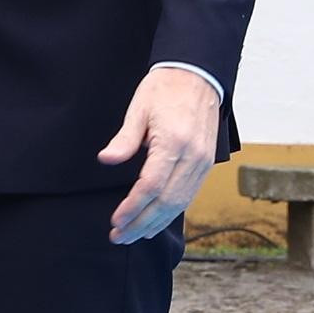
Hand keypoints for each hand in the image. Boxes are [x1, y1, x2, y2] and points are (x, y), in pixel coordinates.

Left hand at [97, 68, 220, 244]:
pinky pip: (190, 194)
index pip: (151, 186)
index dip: (132, 208)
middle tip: (120, 238)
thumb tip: (107, 160)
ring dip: (157, 223)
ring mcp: (203, 162)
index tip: (116, 222)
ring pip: (180, 203)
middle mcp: (193, 157)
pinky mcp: (206, 163)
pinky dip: (172, 211)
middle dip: (142, 224)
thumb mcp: (139, 109)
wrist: (197, 75)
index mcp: (173, 142)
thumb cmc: (165, 88)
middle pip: (166, 202)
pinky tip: (157, 220)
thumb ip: (124, 139)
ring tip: (135, 235)